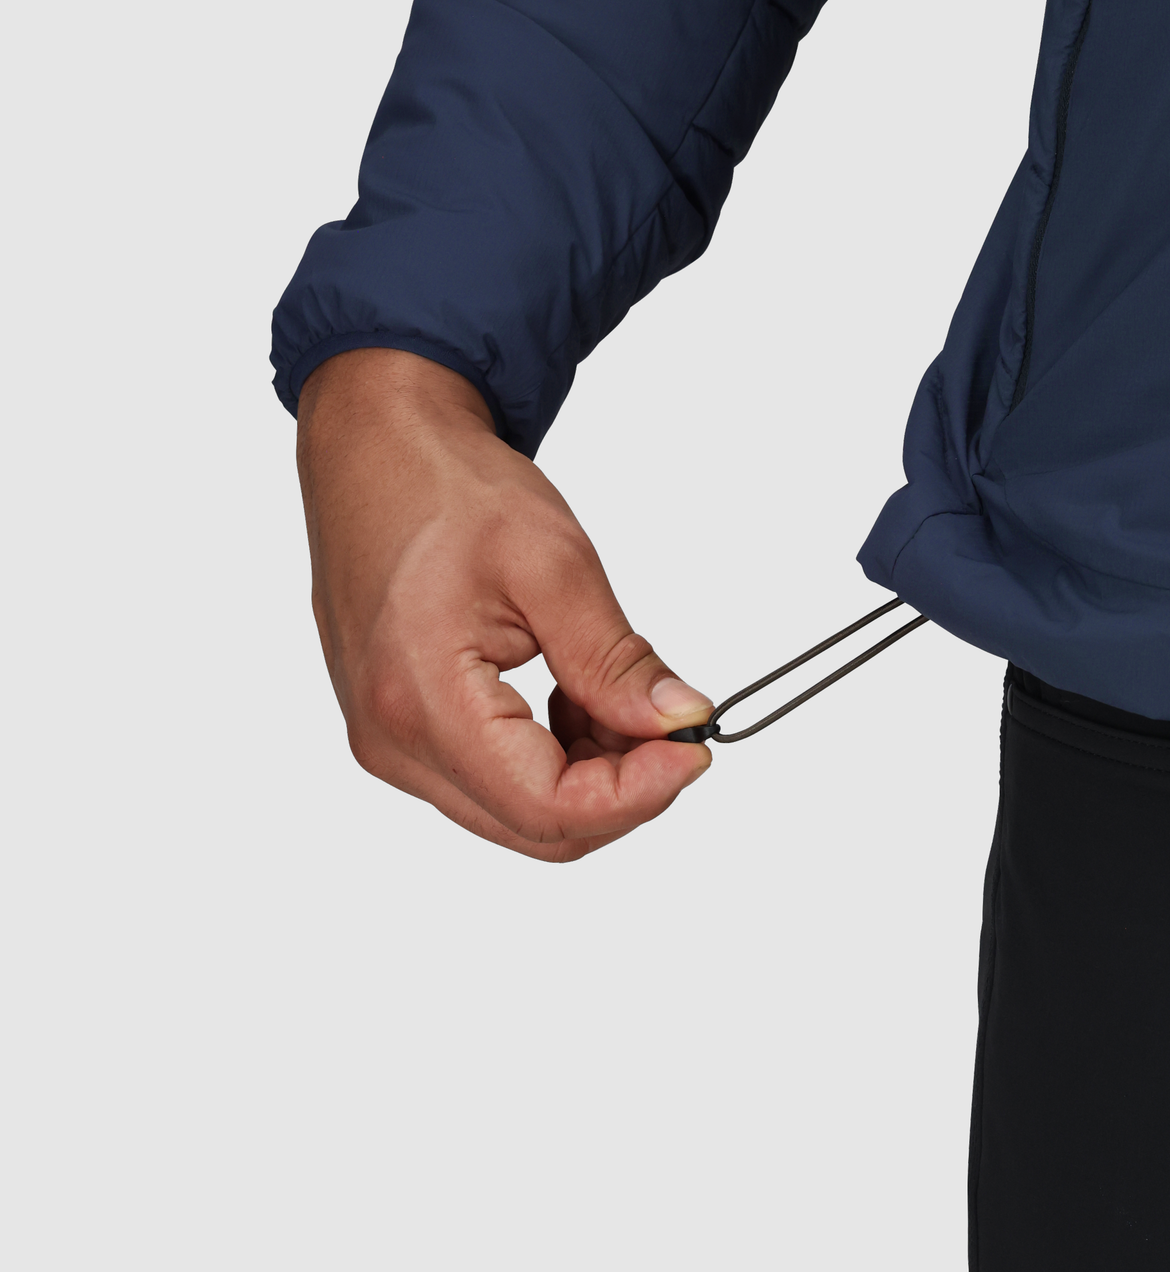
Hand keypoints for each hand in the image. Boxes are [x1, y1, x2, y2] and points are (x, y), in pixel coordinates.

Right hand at [296, 348, 714, 861]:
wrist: (373, 446)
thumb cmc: (442, 485)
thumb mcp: (552, 563)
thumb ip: (615, 660)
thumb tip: (678, 721)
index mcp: (421, 701)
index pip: (548, 805)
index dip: (638, 793)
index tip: (694, 747)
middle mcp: (392, 740)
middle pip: (534, 825)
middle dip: (622, 789)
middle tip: (674, 724)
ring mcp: (389, 741)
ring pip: (516, 810)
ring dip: (590, 773)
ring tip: (620, 694)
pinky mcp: (400, 729)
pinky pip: (491, 780)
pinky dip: (553, 757)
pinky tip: (577, 698)